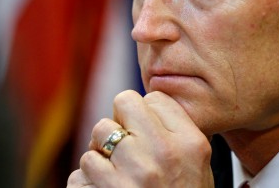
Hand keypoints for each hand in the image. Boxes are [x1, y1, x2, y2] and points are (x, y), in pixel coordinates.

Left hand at [67, 90, 213, 187]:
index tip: (146, 131)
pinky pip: (81, 169)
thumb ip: (176, 132)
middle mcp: (161, 154)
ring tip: (117, 176)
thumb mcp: (197, 166)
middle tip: (124, 143)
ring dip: (102, 155)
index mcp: (189, 144)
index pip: (154, 98)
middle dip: (120, 121)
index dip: (146, 114)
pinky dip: (87, 182)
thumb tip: (143, 105)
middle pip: (122, 103)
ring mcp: (131, 175)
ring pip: (97, 135)